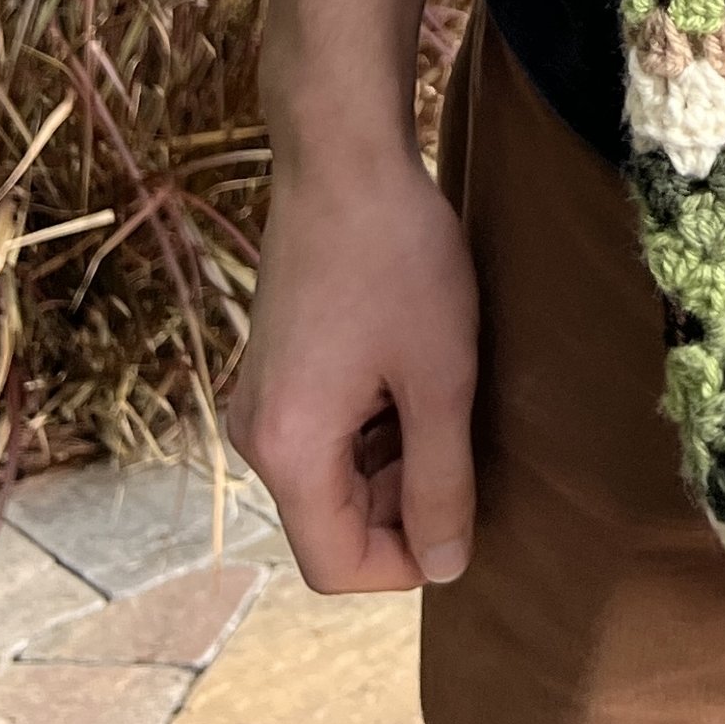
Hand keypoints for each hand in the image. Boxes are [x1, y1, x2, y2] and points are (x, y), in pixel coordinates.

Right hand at [228, 149, 479, 593]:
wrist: (343, 157)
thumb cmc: (397, 257)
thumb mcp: (440, 375)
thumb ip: (441, 479)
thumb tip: (446, 566)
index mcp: (288, 449)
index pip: (338, 565)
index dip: (408, 559)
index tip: (466, 509)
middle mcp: (257, 435)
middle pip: (336, 520)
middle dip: (407, 501)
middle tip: (466, 432)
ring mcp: (263, 398)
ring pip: (337, 475)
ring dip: (398, 455)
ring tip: (446, 387)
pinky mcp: (279, 366)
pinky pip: (328, 431)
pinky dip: (378, 421)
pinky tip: (418, 364)